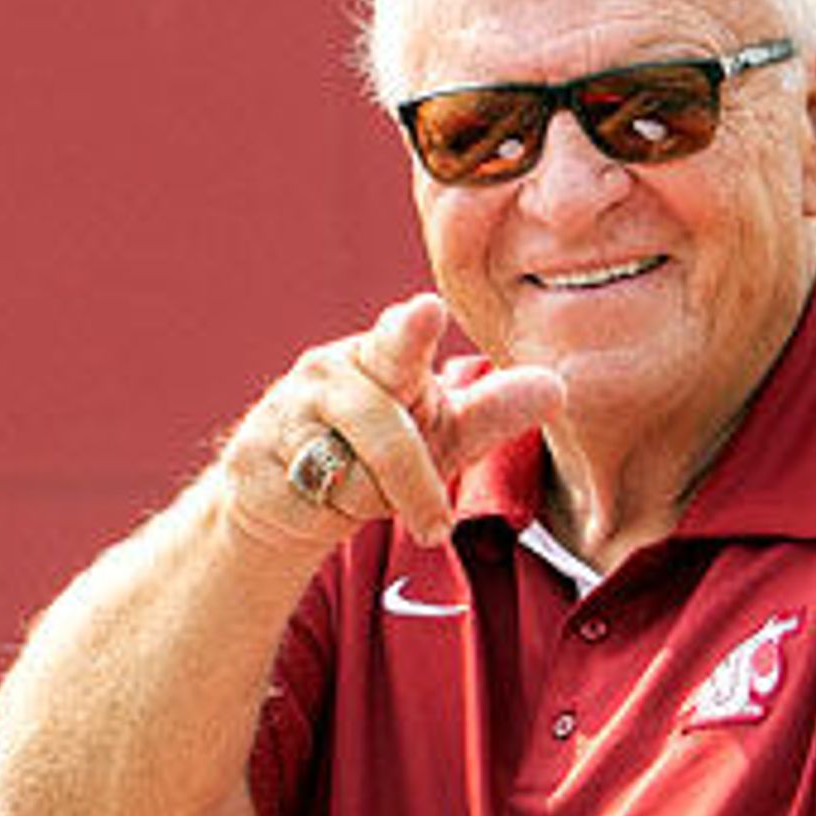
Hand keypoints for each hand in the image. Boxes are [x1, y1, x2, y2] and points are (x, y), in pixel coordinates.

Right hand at [227, 295, 562, 550]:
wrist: (288, 499)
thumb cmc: (378, 453)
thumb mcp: (441, 434)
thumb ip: (492, 412)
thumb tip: (558, 386)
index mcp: (382, 356)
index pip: (401, 339)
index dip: (412, 328)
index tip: (428, 308)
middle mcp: (333, 370)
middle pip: (375, 378)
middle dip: (401, 345)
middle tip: (425, 312)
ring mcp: (291, 409)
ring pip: (365, 463)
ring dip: (389, 494)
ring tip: (391, 501)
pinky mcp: (257, 454)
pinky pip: (324, 492)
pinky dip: (343, 507)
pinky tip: (332, 500)